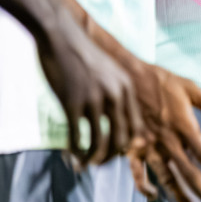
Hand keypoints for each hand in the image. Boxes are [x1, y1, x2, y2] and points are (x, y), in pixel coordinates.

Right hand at [34, 16, 142, 165]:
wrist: (63, 37)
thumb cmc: (85, 57)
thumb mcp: (111, 72)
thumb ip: (118, 93)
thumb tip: (118, 119)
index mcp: (128, 88)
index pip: (137, 126)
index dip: (128, 145)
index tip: (116, 153)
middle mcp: (116, 95)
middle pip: (122, 138)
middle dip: (112, 156)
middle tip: (99, 163)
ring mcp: (94, 100)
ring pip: (101, 142)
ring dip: (93, 159)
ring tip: (85, 164)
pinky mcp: (72, 103)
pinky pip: (78, 137)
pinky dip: (76, 152)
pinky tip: (71, 155)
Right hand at [122, 59, 200, 201]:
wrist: (123, 76)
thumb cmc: (160, 81)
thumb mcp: (190, 88)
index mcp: (183, 126)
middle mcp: (167, 141)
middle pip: (189, 172)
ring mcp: (148, 147)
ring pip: (167, 178)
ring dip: (181, 198)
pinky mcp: (131, 148)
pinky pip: (137, 173)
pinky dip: (144, 187)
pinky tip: (155, 198)